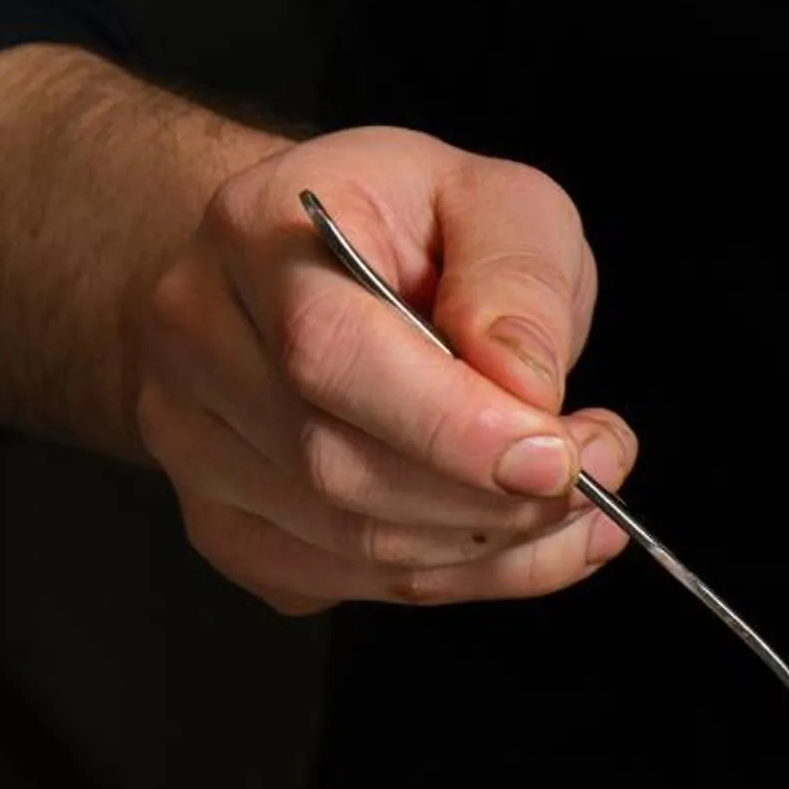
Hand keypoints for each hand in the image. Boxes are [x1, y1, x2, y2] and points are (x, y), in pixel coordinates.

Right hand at [129, 126, 635, 614]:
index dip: (451, 427)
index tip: (557, 457)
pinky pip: (351, 585)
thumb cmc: (410, 231)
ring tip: (575, 504)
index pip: (329, 353)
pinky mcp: (224, 523)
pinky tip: (523, 539)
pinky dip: (461, 580)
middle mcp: (199, 338)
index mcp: (258, 231)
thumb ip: (519, 282)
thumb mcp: (497, 203)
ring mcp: (192, 441)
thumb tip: (526, 389)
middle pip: (338, 468)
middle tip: (596, 474)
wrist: (315, 271)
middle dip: (493, 499)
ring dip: (491, 547)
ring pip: (352, 545)